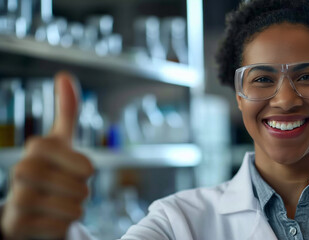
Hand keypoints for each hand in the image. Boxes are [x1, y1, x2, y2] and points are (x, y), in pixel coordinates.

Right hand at [1, 72, 93, 238]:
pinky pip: (59, 227)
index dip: (81, 166)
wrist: (37, 216)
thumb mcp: (63, 144)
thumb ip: (66, 113)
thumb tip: (63, 75)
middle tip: (69, 192)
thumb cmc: (55, 177)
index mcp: (35, 150)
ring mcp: (14, 201)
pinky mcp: (13, 226)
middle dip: (82, 191)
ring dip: (75, 210)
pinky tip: (51, 222)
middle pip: (78, 186)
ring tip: (61, 207)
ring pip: (72, 208)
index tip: (82, 171)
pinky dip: (63, 226)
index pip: (72, 158)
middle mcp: (20, 172)